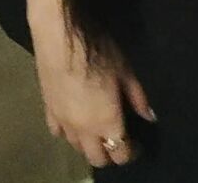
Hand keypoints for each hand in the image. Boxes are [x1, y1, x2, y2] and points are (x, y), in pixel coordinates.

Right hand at [28, 2, 156, 168]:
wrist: (61, 39)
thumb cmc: (98, 52)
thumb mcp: (125, 71)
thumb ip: (138, 97)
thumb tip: (150, 116)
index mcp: (106, 122)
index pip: (120, 152)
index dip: (131, 152)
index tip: (138, 145)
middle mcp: (83, 131)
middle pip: (97, 158)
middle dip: (111, 154)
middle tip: (121, 141)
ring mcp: (63, 123)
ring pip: (77, 148)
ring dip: (90, 145)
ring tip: (99, 132)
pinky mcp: (48, 111)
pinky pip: (58, 134)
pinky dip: (69, 134)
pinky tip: (75, 123)